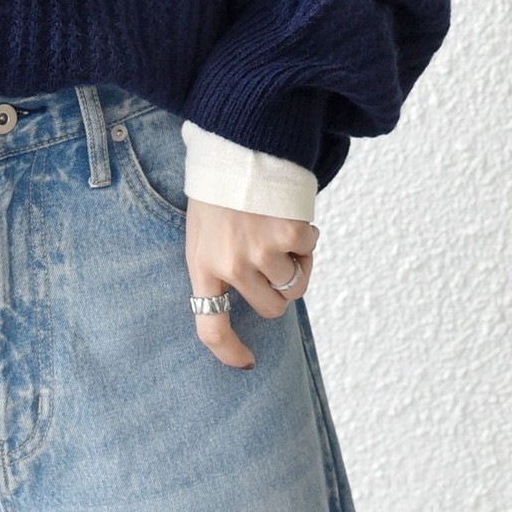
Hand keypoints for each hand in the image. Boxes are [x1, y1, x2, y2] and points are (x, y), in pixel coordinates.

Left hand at [184, 199, 319, 368]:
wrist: (235, 147)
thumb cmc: (219, 194)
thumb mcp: (203, 233)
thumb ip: (221, 268)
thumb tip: (257, 304)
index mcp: (202, 266)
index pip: (210, 327)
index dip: (229, 352)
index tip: (246, 364)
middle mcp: (231, 265)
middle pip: (272, 308)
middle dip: (279, 290)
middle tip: (272, 260)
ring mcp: (261, 252)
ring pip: (295, 284)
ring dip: (295, 262)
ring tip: (277, 230)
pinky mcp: (289, 234)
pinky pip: (309, 251)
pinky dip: (306, 236)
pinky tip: (286, 214)